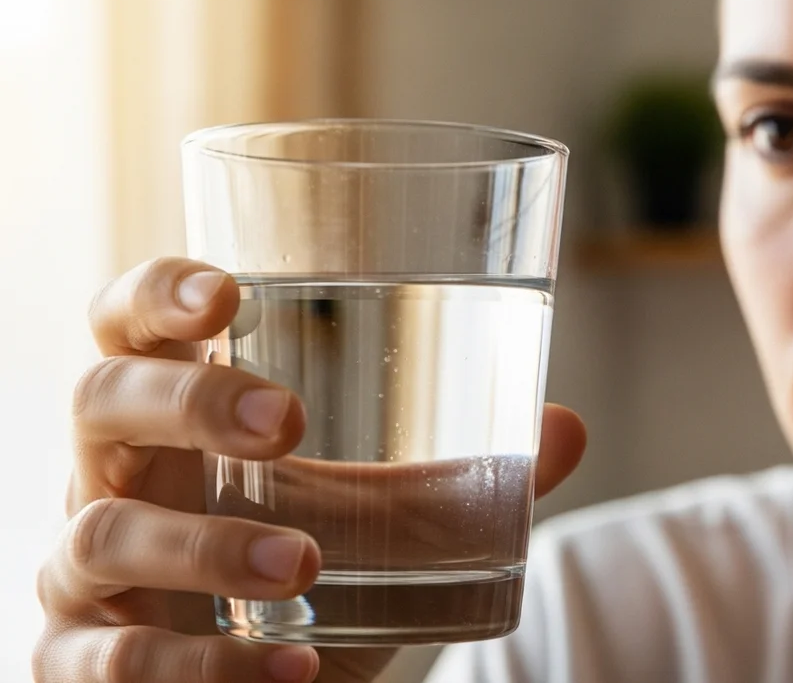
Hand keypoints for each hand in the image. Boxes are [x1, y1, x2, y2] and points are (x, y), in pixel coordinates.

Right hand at [33, 258, 586, 682]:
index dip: (157, 294)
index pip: (130, 326)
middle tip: (287, 422)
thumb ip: (466, 477)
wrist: (260, 681)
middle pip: (100, 400)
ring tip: (308, 565)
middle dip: (187, 402)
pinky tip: (291, 671)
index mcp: (174, 417)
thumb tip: (566, 428)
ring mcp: (83, 572)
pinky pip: (114, 660)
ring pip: (100, 537)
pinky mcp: (83, 662)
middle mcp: (114, 479)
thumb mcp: (380, 520)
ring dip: (208, 549)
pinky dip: (204, 668)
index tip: (227, 292)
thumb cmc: (305, 568)